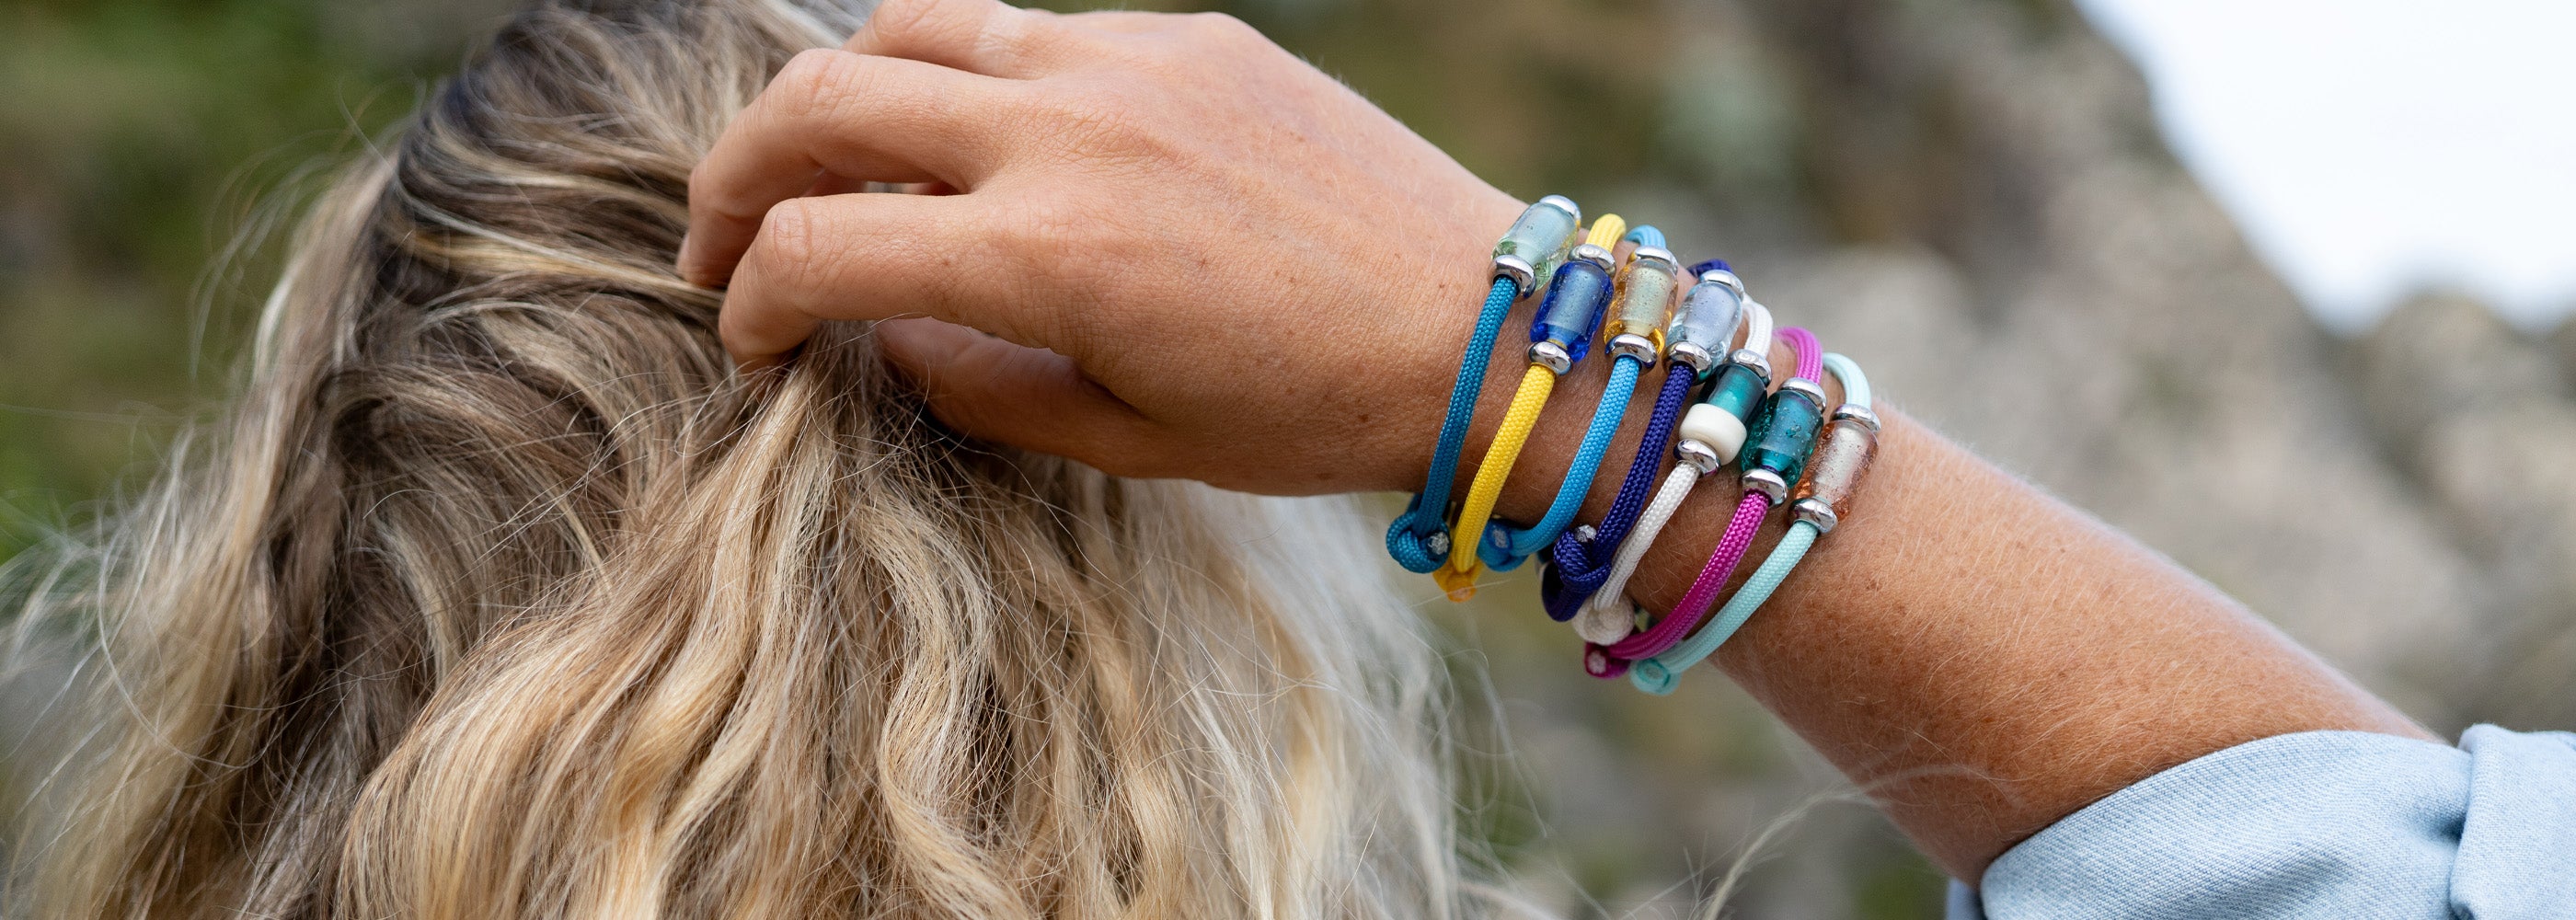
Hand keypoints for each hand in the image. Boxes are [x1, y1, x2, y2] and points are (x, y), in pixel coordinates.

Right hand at [679, 0, 1523, 493]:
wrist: (1483, 330)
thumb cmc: (1312, 411)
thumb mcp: (1126, 439)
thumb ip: (973, 382)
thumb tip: (878, 332)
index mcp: (1047, 256)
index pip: (815, 248)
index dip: (747, 299)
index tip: (749, 338)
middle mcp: (1070, 132)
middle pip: (820, 102)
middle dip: (733, 174)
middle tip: (720, 235)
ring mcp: (1131, 63)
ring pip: (912, 26)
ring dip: (839, 94)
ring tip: (829, 163)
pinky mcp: (1192, 35)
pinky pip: (1033, 27)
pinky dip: (972, 76)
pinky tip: (989, 142)